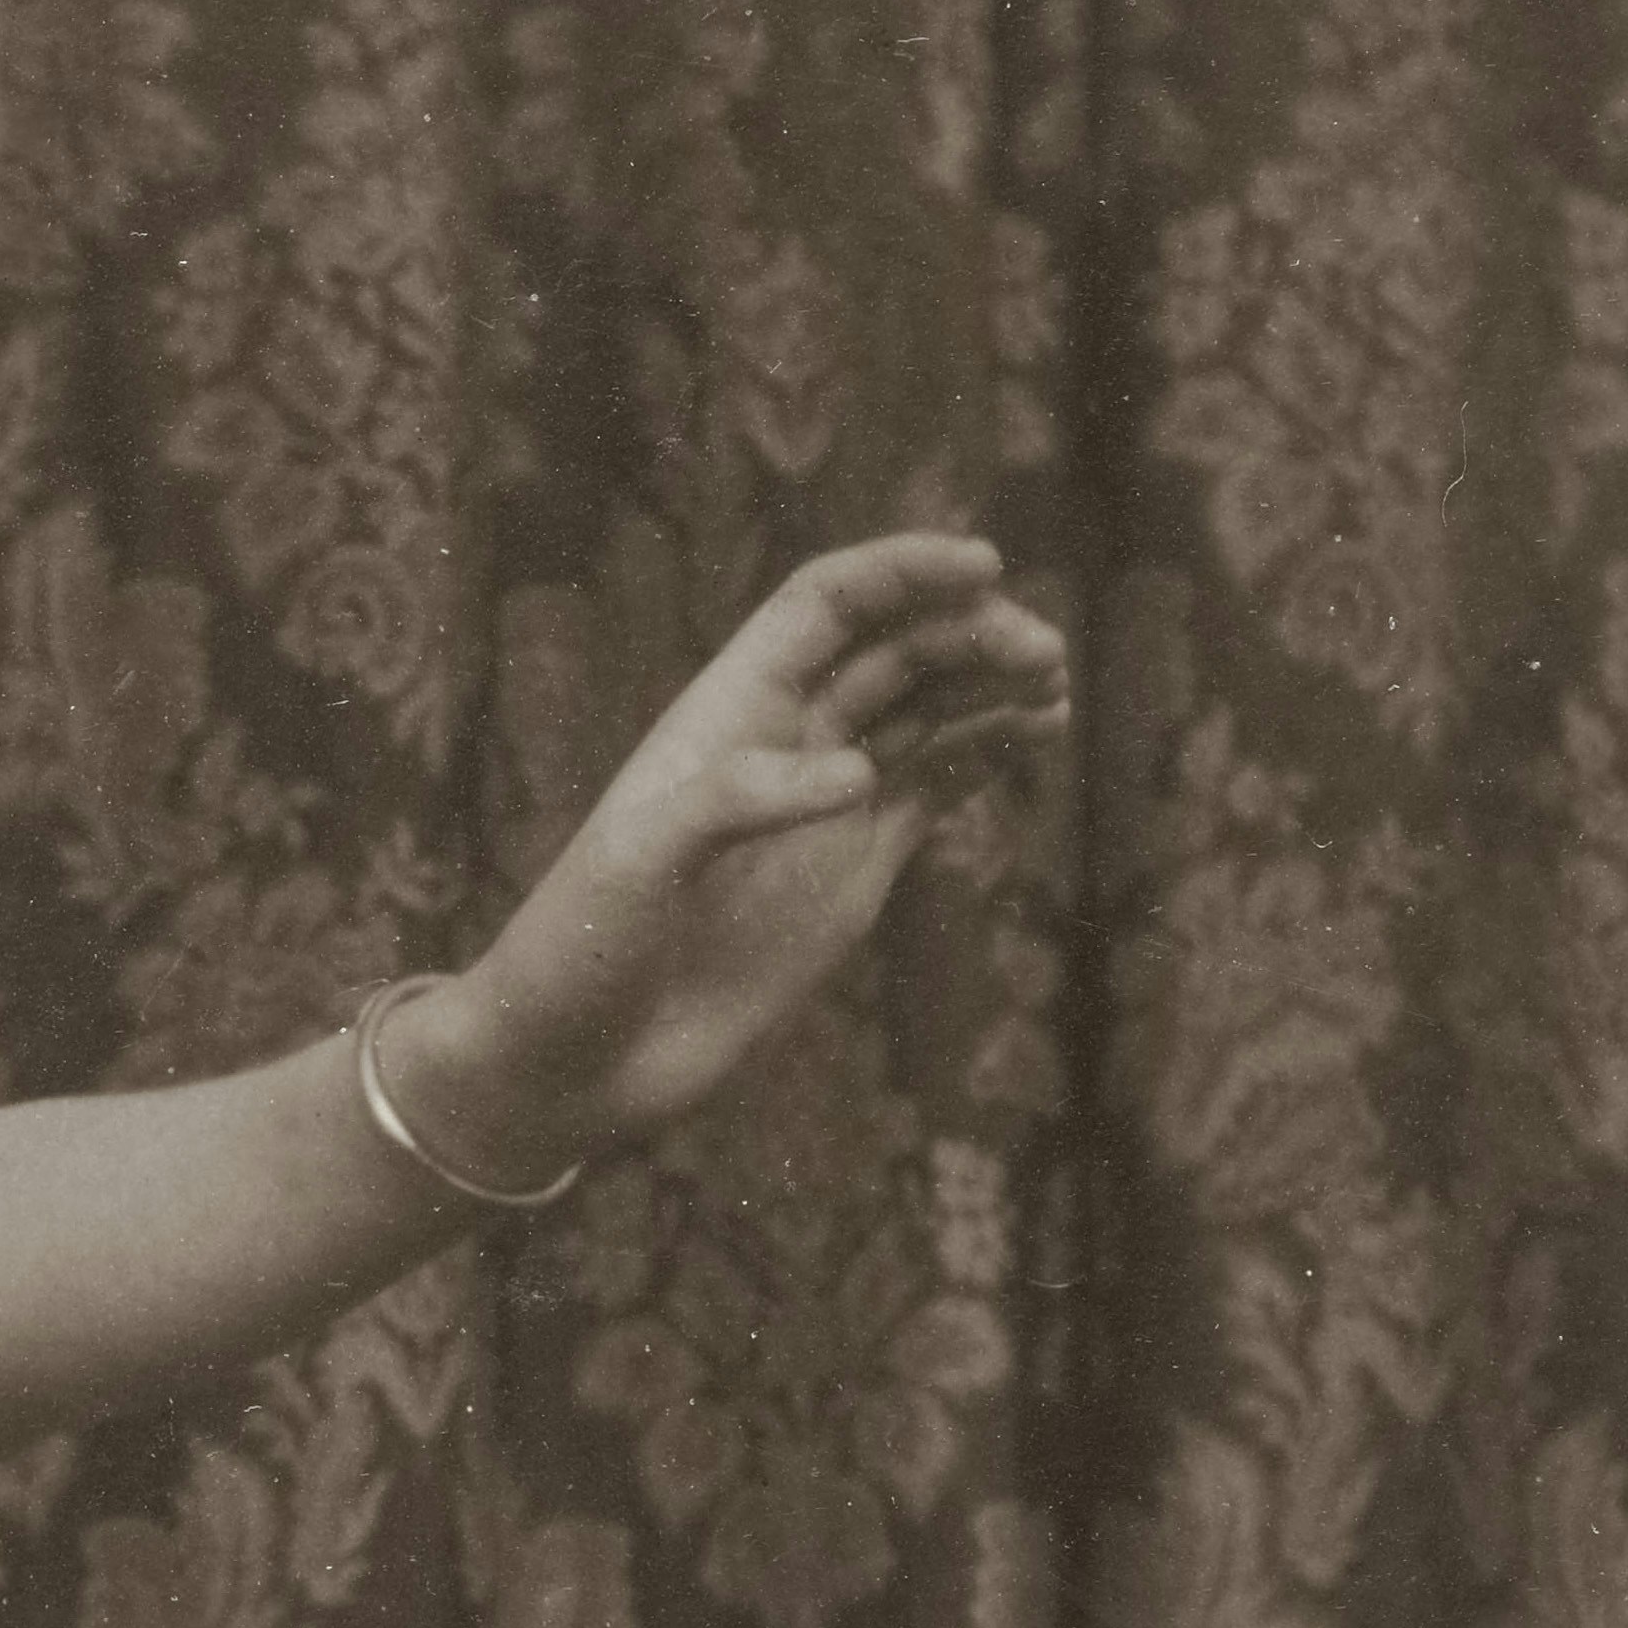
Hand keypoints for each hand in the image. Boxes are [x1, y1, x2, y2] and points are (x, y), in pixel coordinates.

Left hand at [409, 534, 1070, 1184]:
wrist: (574, 1062)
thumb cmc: (580, 950)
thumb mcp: (637, 863)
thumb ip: (740, 800)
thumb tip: (861, 772)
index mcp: (725, 713)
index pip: (825, 606)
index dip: (902, 573)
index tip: (986, 564)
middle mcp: (782, 744)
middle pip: (894, 652)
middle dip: (971, 635)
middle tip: (1045, 653)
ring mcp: (823, 807)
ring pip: (927, 714)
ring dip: (992, 688)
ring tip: (1053, 686)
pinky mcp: (852, 872)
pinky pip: (935, 788)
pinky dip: (987, 755)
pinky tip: (1032, 736)